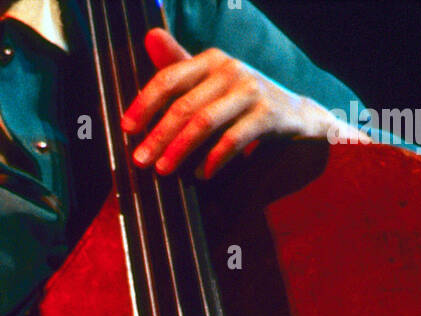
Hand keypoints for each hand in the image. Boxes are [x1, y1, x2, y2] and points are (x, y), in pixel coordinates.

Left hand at [122, 28, 353, 179]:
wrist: (294, 113)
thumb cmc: (242, 100)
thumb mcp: (211, 79)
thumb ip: (180, 65)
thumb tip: (149, 36)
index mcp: (210, 60)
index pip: (170, 78)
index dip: (145, 103)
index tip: (126, 128)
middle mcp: (229, 70)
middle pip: (185, 105)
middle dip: (158, 135)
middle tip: (140, 160)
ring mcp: (250, 91)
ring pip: (205, 122)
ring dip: (180, 149)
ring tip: (163, 170)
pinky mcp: (267, 114)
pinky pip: (234, 139)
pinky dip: (214, 159)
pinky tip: (201, 175)